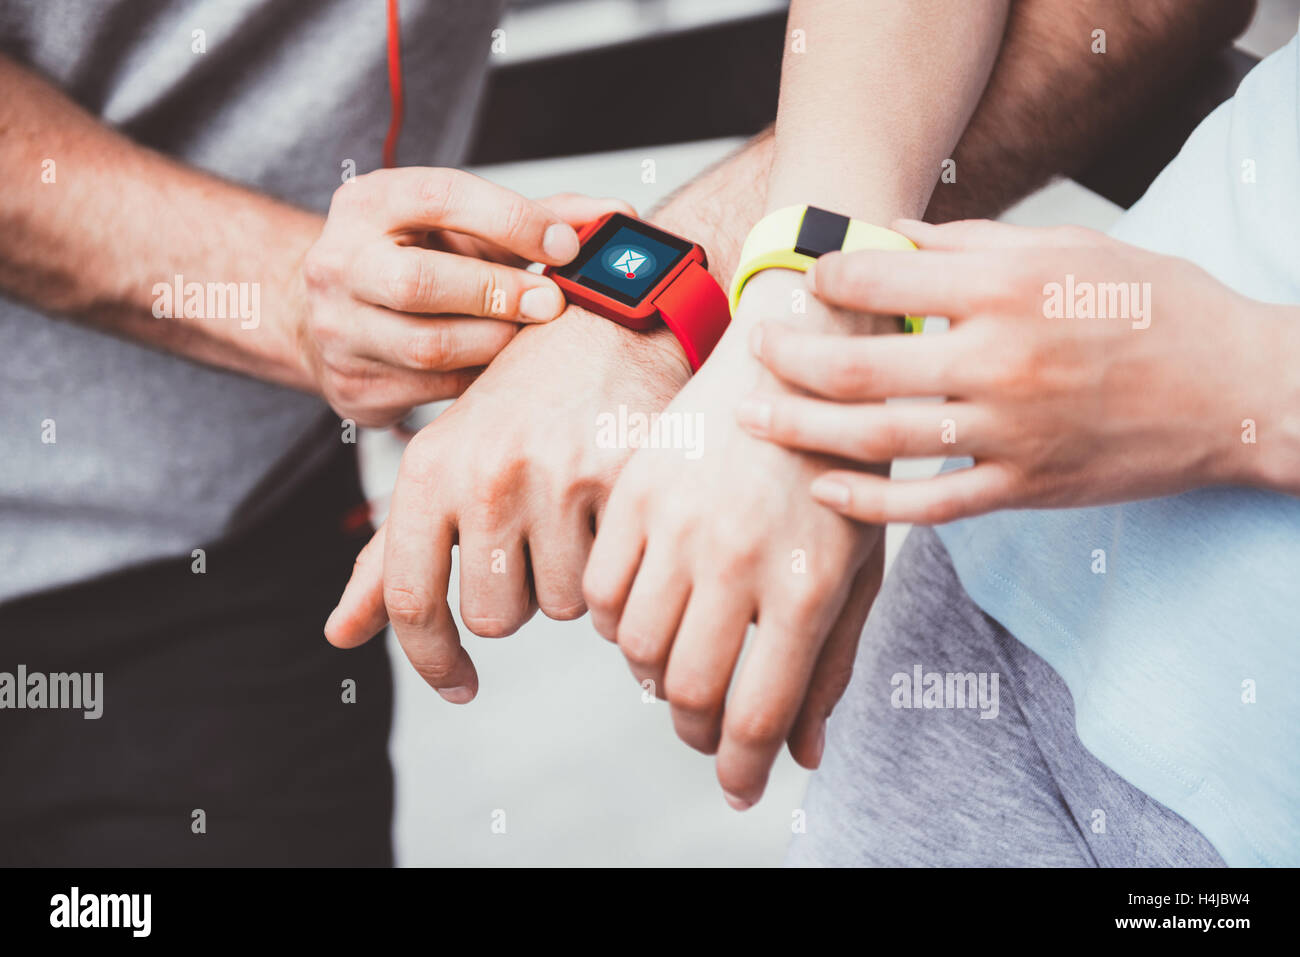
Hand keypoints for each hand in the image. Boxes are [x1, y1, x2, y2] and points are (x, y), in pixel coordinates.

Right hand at [297, 166, 629, 425]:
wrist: (333, 313)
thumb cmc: (413, 259)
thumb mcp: (464, 226)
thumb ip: (535, 217)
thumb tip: (614, 216)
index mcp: (366, 204)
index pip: (439, 198)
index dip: (511, 220)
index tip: (565, 244)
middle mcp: (339, 265)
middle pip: (420, 283)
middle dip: (498, 294)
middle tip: (551, 304)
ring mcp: (339, 332)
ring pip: (429, 348)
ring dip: (494, 344)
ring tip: (527, 338)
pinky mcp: (353, 389)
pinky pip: (433, 392)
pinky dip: (479, 382)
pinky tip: (502, 371)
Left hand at [323, 304, 690, 702]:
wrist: (607, 321)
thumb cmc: (518, 402)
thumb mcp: (444, 462)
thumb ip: (391, 554)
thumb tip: (340, 636)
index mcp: (428, 469)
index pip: (412, 600)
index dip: (431, 660)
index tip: (458, 685)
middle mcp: (485, 474)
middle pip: (493, 616)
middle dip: (517, 595)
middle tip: (535, 540)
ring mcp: (555, 477)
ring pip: (561, 604)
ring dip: (569, 578)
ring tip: (576, 513)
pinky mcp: (620, 479)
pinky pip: (613, 577)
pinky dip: (613, 564)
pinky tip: (612, 512)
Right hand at [584, 269, 893, 809]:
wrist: (797, 362)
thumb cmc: (840, 470)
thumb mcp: (859, 566)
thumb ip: (832, 663)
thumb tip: (803, 755)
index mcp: (805, 584)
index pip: (755, 713)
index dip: (740, 768)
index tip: (736, 785)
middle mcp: (736, 560)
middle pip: (688, 694)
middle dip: (697, 732)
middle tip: (709, 730)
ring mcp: (678, 524)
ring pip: (636, 650)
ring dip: (656, 677)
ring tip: (681, 664)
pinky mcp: (635, 493)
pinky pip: (601, 593)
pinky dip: (619, 622)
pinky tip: (651, 609)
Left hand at [740, 218, 1281, 521]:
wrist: (1241, 391)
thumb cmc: (1155, 305)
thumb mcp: (1070, 247)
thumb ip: (972, 243)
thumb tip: (888, 237)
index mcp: (1009, 288)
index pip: (883, 280)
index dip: (828, 277)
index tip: (807, 278)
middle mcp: (1001, 361)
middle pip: (860, 367)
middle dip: (791, 357)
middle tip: (754, 350)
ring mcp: (1011, 434)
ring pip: (880, 439)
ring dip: (803, 430)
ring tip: (752, 419)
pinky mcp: (1024, 489)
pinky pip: (929, 506)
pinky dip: (870, 502)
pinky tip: (823, 488)